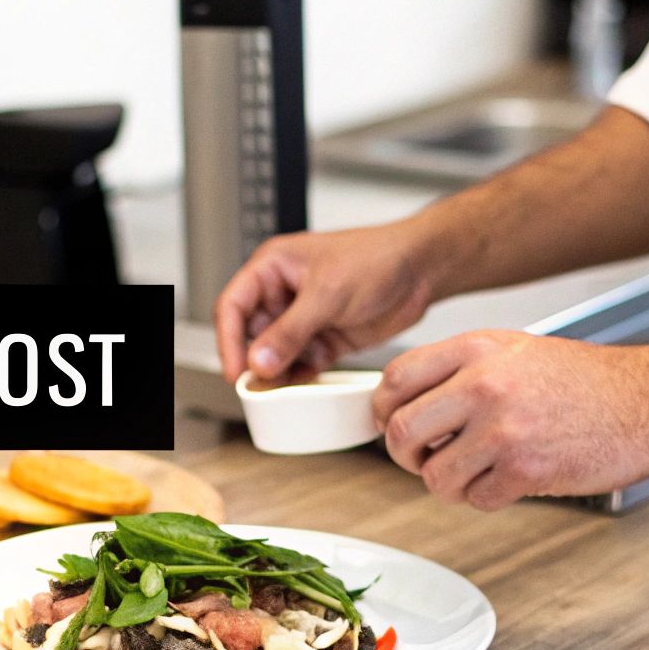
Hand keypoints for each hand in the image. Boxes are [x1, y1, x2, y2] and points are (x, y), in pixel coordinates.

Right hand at [214, 219, 440, 381]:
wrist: (421, 270)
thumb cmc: (377, 257)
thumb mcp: (327, 293)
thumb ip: (290, 330)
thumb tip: (259, 360)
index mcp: (273, 268)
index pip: (233, 305)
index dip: (227, 340)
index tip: (235, 371)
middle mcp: (283, 294)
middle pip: (250, 335)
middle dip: (254, 362)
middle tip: (258, 388)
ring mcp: (304, 319)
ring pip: (274, 354)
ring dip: (276, 374)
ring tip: (279, 392)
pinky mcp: (324, 340)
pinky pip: (301, 365)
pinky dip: (299, 379)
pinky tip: (302, 388)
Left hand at [371, 330, 648, 508]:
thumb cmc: (592, 381)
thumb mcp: (518, 351)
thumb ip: (464, 370)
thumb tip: (414, 402)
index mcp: (478, 349)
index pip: (396, 379)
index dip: (384, 410)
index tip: (392, 423)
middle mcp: (484, 386)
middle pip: (401, 431)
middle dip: (406, 455)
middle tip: (424, 458)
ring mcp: (504, 430)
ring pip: (433, 476)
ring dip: (448, 483)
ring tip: (474, 472)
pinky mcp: (525, 470)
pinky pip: (475, 500)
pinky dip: (486, 498)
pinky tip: (509, 480)